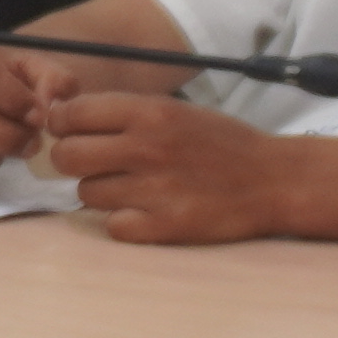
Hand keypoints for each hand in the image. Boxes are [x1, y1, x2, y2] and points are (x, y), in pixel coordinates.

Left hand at [34, 84, 310, 243]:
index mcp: (149, 112)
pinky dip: (124, 222)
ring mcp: (154, 189)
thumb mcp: (175, 111)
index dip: (62, 124)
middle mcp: (146, 148)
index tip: (70, 132)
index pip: (71, 115)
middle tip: (93, 164)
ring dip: (101, 193)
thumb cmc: (220, 143)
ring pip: (86, 193)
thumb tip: (62, 116)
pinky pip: (113, 226)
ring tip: (132, 188)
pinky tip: (146, 212)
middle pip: (66, 157)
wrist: (274, 180)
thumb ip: (124, 113)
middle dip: (72, 161)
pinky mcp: (164, 226)